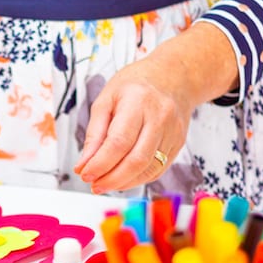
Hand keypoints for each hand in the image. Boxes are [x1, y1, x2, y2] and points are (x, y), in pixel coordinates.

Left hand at [74, 56, 191, 192]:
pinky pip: (158, 169)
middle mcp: (160, 117)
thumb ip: (94, 133)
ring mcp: (173, 132)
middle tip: (94, 185)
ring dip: (123, 183)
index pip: (118, 142)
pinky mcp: (179, 144)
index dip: (100, 164)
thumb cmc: (136, 85)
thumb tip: (83, 164)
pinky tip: (123, 179)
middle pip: (136, 160)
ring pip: (148, 169)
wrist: (174, 76)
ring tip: (105, 184)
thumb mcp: (106, 99)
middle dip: (111, 179)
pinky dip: (137, 179)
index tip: (85, 174)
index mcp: (138, 102)